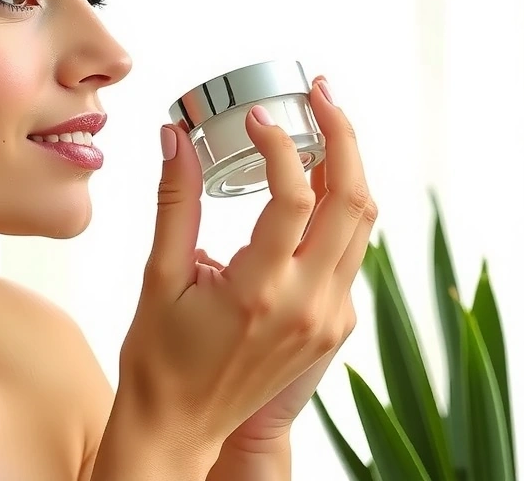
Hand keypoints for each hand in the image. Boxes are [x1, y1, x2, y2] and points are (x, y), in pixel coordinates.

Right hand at [116, 78, 376, 457]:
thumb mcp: (160, 275)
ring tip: (321, 130)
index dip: (280, 143)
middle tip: (322, 95)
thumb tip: (175, 138)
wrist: (181, 426)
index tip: (257, 116)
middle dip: (344, 135)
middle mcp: (307, 305)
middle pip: (355, 201)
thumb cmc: (161, 359)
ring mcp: (329, 320)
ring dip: (349, 171)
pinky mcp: (333, 328)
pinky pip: (351, 256)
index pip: (295, 195)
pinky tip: (312, 190)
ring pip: (363, 226)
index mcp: (260, 291)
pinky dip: (339, 212)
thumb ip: (176, 201)